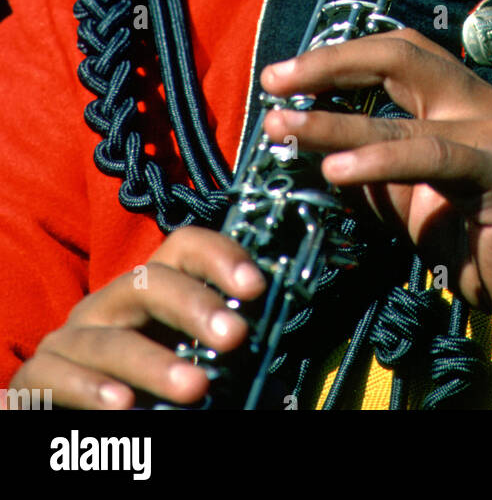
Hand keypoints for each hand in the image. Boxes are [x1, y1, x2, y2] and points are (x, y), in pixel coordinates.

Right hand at [6, 227, 265, 409]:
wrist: (78, 422)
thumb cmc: (147, 394)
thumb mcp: (192, 370)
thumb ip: (227, 364)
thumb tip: (275, 373)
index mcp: (151, 292)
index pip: (184, 248)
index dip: (221, 257)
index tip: (257, 287)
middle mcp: (110, 304)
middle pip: (149, 282)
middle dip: (194, 305)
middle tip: (235, 337)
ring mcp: (71, 339)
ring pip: (112, 340)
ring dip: (154, 364)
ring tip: (194, 389)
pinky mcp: (36, 378)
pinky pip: (58, 377)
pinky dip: (91, 390)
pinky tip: (122, 406)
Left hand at [261, 28, 491, 341]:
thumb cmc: (489, 244)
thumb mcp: (417, 203)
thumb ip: (372, 174)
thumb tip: (306, 155)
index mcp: (461, 101)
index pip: (397, 53)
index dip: (338, 57)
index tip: (284, 76)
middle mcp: (480, 104)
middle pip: (399, 56)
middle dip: (329, 64)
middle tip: (275, 82)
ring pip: (403, 114)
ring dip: (334, 121)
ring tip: (284, 128)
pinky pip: (432, 158)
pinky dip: (379, 159)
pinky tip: (336, 171)